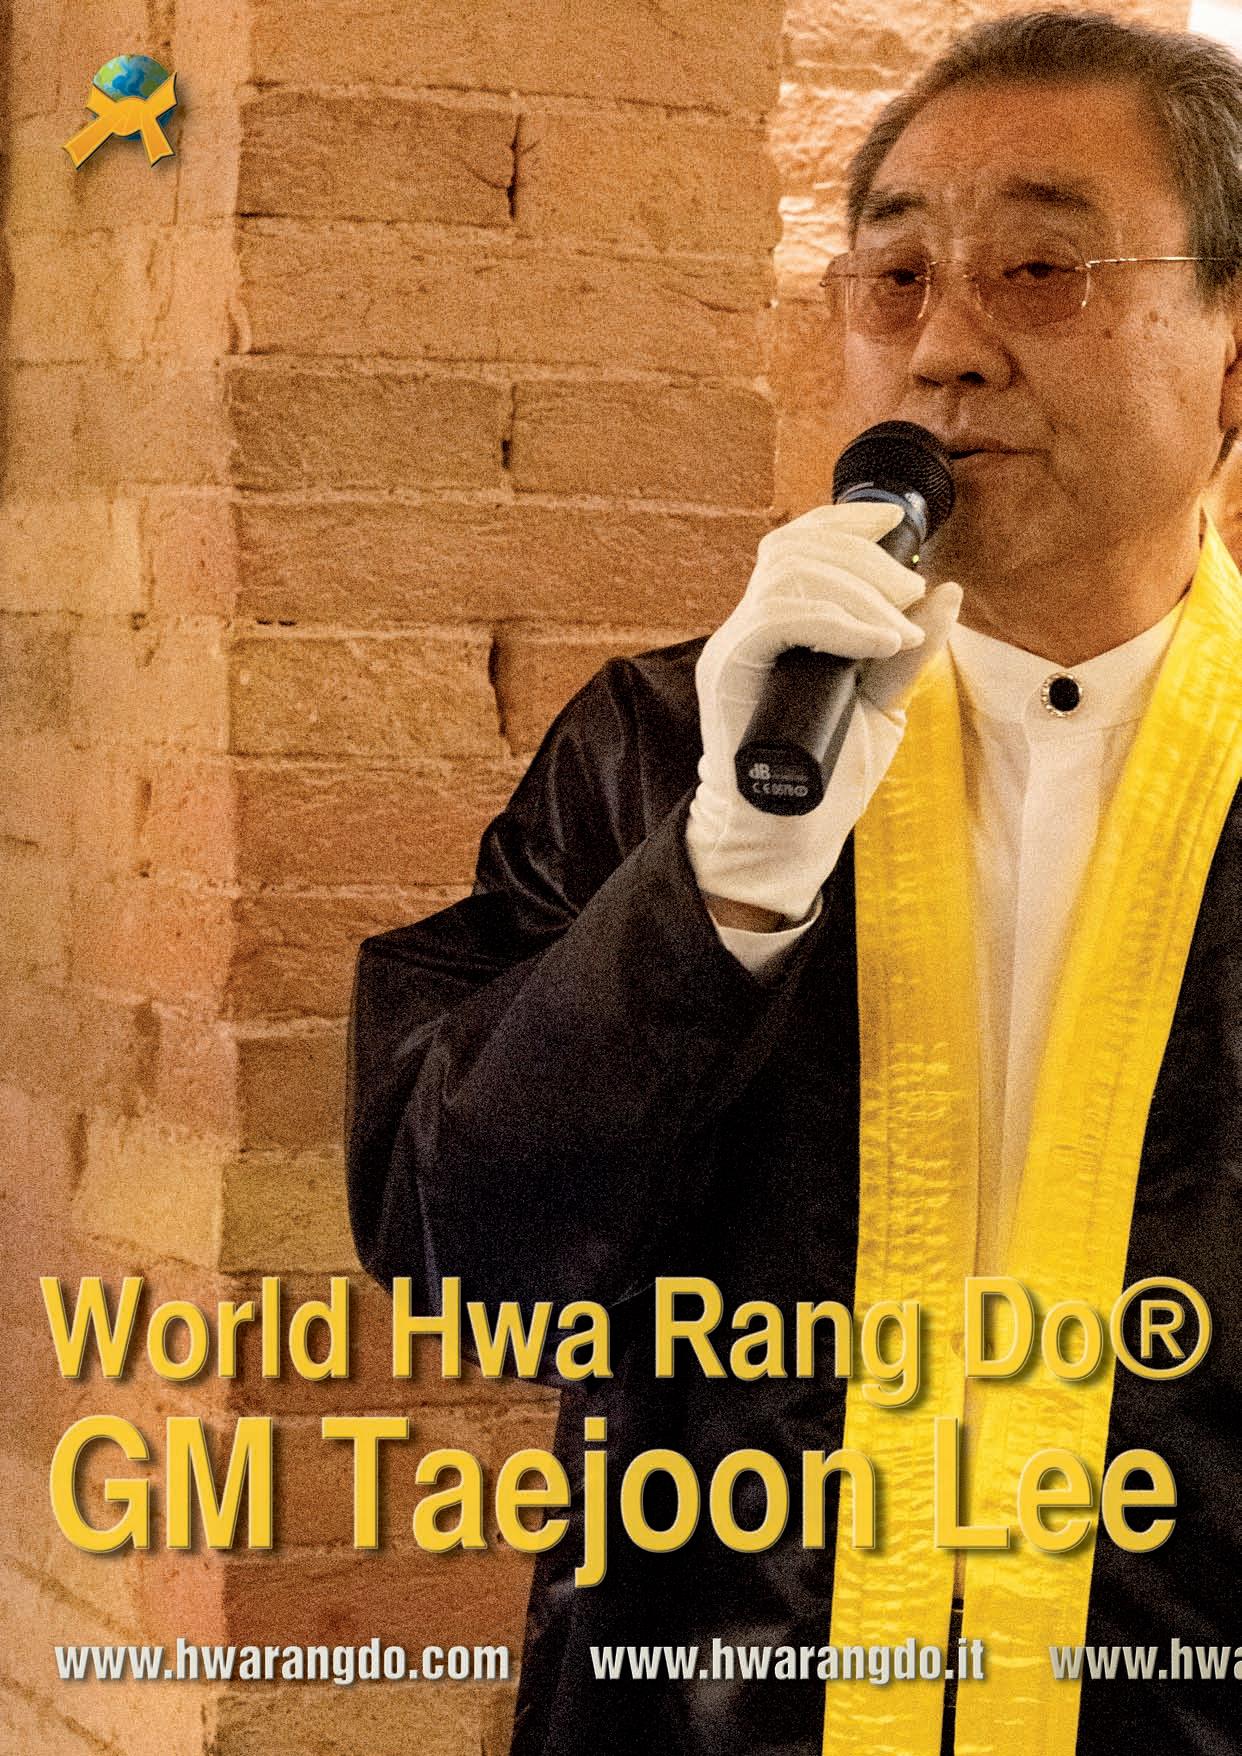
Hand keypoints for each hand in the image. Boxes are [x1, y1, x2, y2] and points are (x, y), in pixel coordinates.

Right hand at [686, 501, 961, 923]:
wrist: (788, 840)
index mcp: (781, 626)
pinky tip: (876, 642)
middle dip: (866, 557)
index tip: (896, 520)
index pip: (798, 544)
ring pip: (789, 574)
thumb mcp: (882, 704)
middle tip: (911, 595)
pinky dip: (836, 620)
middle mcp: (751, 628)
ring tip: (900, 628)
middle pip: (796, 548)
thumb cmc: (828, 778)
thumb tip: (948, 591)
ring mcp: (736, 647)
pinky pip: (778, 617)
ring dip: (859, 589)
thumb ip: (907, 653)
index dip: (844, 518)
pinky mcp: (730, 672)